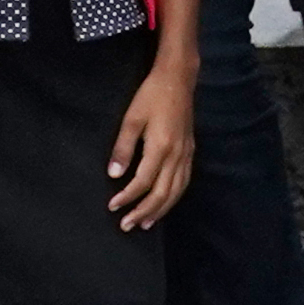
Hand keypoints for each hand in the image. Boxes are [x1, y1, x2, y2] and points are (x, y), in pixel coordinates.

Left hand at [108, 56, 197, 229]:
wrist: (178, 79)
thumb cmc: (151, 96)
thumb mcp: (132, 118)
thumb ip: (123, 148)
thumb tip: (114, 175)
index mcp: (161, 147)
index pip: (143, 182)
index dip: (127, 197)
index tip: (113, 206)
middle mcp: (177, 155)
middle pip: (161, 193)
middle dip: (143, 212)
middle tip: (126, 226)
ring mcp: (186, 154)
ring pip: (176, 192)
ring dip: (160, 210)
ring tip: (145, 223)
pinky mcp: (190, 151)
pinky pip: (184, 182)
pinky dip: (174, 197)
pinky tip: (165, 203)